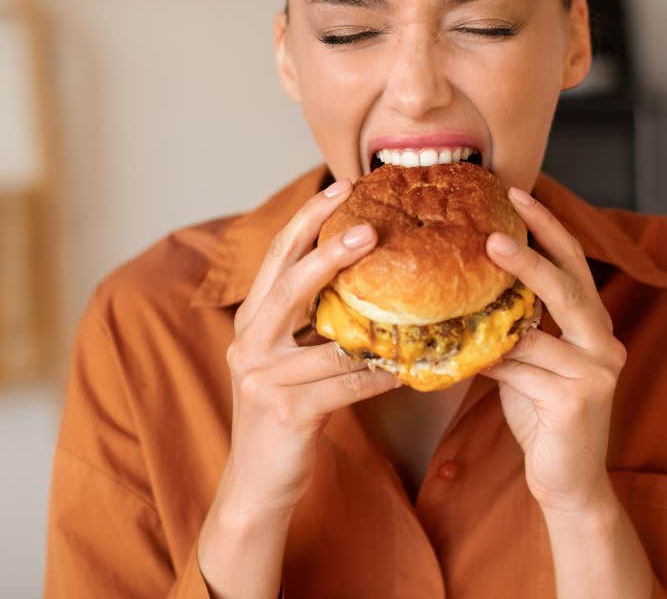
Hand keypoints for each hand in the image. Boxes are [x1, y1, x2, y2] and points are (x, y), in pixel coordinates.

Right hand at [218, 178, 398, 516]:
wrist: (257, 481)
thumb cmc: (284, 409)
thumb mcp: (287, 356)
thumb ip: (312, 320)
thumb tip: (367, 280)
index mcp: (252, 319)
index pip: (276, 256)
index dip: (307, 219)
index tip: (341, 186)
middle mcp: (249, 342)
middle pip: (288, 284)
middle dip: (328, 252)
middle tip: (370, 227)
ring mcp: (262, 379)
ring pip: (326, 342)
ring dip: (375, 327)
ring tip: (415, 304)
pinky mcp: (285, 413)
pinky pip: (345, 386)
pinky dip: (380, 376)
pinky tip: (409, 368)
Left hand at [482, 186, 626, 515]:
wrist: (568, 482)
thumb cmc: (544, 416)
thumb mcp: (529, 364)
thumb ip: (512, 329)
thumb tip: (464, 295)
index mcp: (594, 326)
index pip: (574, 265)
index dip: (548, 227)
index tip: (517, 194)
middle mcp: (604, 343)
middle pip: (568, 287)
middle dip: (530, 255)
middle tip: (491, 234)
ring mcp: (597, 372)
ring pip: (533, 332)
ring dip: (493, 318)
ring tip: (460, 299)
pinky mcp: (578, 400)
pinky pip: (520, 369)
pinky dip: (489, 361)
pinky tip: (465, 358)